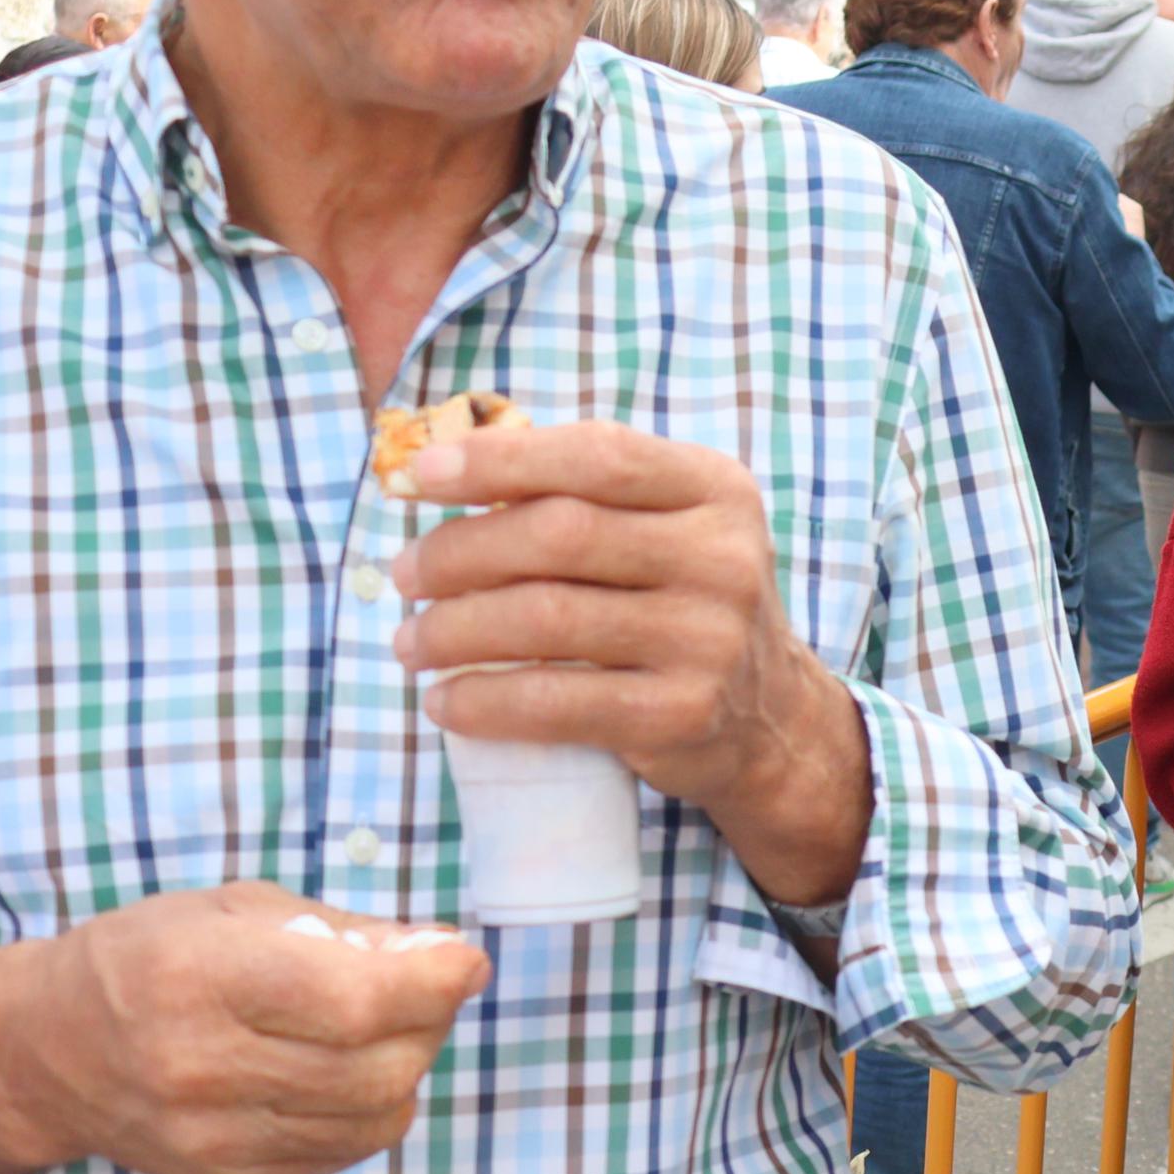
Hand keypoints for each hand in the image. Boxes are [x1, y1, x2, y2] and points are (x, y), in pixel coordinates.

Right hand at [24, 883, 485, 1173]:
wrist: (50, 1054)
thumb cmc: (149, 958)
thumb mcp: (235, 909)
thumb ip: (345, 931)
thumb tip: (444, 955)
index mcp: (202, 980)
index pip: (356, 1003)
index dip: (431, 984)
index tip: (464, 961)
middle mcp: (204, 1070)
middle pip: (380, 1067)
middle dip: (428, 1021)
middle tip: (422, 988)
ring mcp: (215, 1141)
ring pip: (377, 1118)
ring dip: (405, 1066)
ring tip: (378, 1026)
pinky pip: (345, 1151)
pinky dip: (366, 1108)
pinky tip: (333, 1071)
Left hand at [391, 418, 857, 819]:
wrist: (769, 718)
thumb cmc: (681, 604)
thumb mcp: (666, 528)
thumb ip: (584, 494)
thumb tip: (444, 467)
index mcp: (713, 490)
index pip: (598, 455)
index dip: (500, 459)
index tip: (420, 476)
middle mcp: (721, 557)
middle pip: (559, 534)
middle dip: (458, 552)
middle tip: (403, 575)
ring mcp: (706, 639)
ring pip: (545, 618)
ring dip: (452, 629)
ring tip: (410, 640)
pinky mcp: (679, 714)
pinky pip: (555, 702)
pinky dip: (483, 701)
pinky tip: (445, 701)